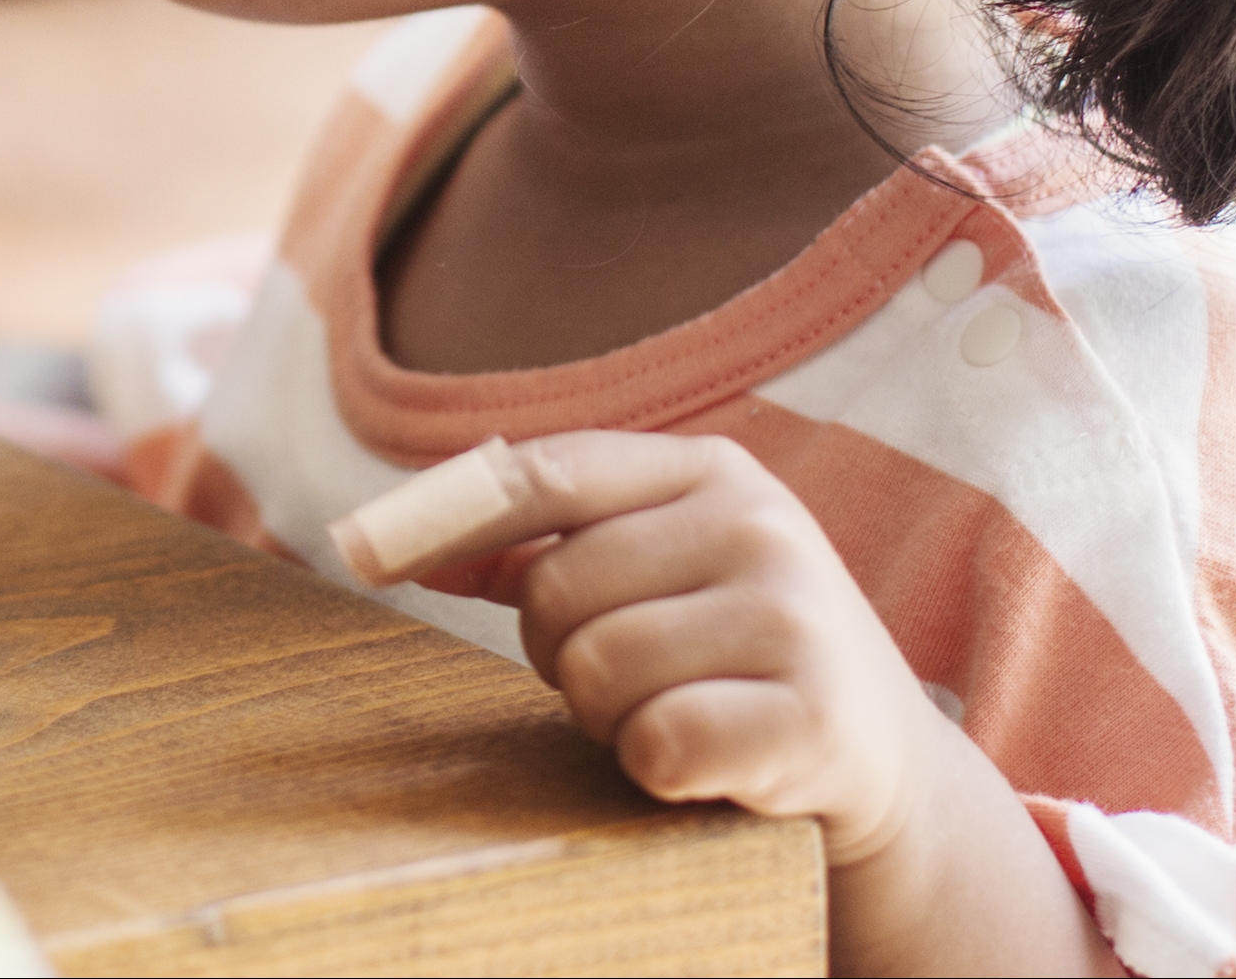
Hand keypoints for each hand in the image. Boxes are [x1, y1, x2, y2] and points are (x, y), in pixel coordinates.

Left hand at [453, 433, 1109, 977]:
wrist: (877, 758)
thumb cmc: (732, 652)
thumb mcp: (657, 566)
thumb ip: (545, 538)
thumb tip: (396, 536)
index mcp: (714, 468)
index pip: (545, 476)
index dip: (444, 517)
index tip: (358, 554)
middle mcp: (762, 526)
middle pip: (554, 590)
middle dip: (560, 652)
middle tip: (631, 676)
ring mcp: (796, 620)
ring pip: (597, 670)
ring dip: (608, 717)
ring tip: (671, 713)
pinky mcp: (815, 720)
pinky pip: (657, 742)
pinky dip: (655, 766)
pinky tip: (702, 761)